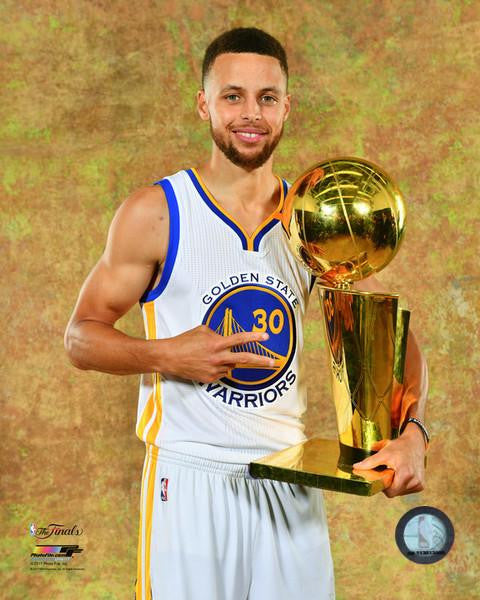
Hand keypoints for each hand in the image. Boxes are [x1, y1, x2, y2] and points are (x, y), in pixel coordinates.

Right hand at [158, 325, 275, 382]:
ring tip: (210, 356)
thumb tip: (226, 338)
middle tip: (274, 363)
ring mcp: (214, 370)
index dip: (254, 337)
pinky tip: (205, 363)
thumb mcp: (202, 330)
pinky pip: (221, 373)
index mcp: (217, 343)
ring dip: (227, 361)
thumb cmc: (184, 341)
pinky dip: (218, 368)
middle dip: (261, 361)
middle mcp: (218, 357)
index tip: (265, 337)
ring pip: (230, 366)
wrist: (169, 357)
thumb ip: (217, 334)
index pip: (239, 339)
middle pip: (245, 359)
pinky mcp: (210, 379)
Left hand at [352, 423, 425, 497]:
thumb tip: (356, 467)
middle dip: (389, 484)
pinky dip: (402, 484)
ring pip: (401, 492)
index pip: (390, 492)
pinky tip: (402, 473)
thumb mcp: (384, 452)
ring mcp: (419, 484)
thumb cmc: (399, 446)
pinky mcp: (421, 485)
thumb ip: (370, 461)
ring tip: (395, 471)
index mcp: (406, 474)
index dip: (383, 486)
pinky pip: (407, 490)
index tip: (381, 477)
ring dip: (396, 484)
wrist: (415, 442)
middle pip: (395, 493)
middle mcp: (415, 481)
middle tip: (387, 472)